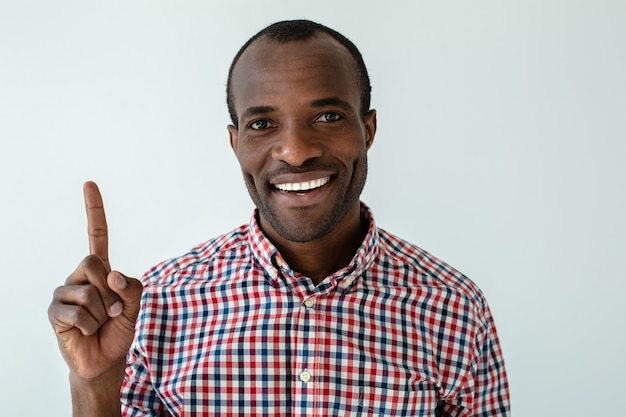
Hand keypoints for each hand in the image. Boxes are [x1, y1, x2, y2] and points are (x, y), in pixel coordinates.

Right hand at [48, 181, 142, 381]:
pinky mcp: (55, 312)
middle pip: (93, 262)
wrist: (105, 360)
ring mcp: (65, 292)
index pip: (97, 234)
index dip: (94, 210)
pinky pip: (78, 313)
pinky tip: (87, 331)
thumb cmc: (119, 330)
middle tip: (113, 310)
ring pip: (89, 292)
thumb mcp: (135, 306)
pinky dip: (90, 326)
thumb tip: (111, 273)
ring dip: (102, 313)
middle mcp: (80, 276)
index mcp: (101, 269)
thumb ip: (132, 287)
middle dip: (110, 289)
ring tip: (100, 323)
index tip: (89, 184)